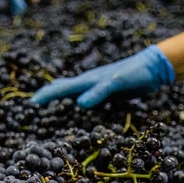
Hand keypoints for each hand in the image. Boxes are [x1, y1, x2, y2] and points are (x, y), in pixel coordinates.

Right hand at [31, 45, 174, 107]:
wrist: (152, 69)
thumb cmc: (134, 73)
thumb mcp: (116, 82)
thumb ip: (99, 92)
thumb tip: (79, 104)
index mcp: (87, 80)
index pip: (61, 88)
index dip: (46, 96)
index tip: (30, 104)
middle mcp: (89, 84)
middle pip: (64, 90)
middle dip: (48, 97)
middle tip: (33, 108)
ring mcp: (97, 89)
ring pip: (74, 96)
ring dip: (62, 103)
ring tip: (50, 113)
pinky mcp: (107, 95)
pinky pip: (88, 102)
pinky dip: (78, 107)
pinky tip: (80, 114)